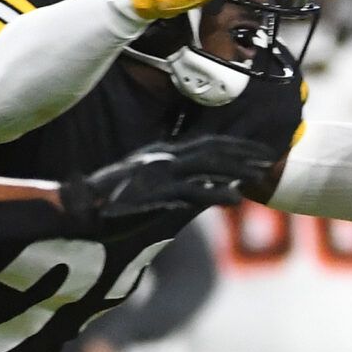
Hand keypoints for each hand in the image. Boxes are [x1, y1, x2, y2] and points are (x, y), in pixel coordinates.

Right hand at [61, 134, 278, 232]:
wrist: (83, 208)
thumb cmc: (111, 199)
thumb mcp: (144, 182)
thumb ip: (170, 180)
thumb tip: (197, 186)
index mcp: (163, 153)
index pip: (206, 143)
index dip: (235, 146)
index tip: (258, 150)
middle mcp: (165, 157)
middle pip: (212, 150)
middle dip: (243, 153)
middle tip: (268, 158)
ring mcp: (162, 174)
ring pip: (208, 167)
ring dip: (236, 170)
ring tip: (260, 175)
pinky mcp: (157, 194)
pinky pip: (193, 192)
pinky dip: (216, 194)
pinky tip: (235, 199)